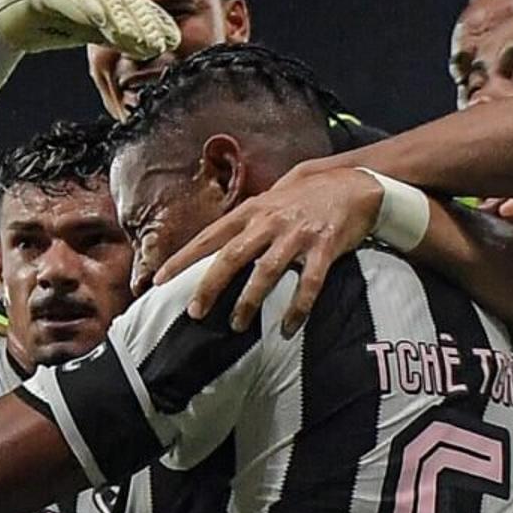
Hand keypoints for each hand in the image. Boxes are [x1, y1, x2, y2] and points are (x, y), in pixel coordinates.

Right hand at [0, 0, 180, 68]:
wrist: (2, 24)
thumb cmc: (46, 24)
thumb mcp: (87, 31)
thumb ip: (114, 31)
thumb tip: (148, 45)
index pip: (130, 1)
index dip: (152, 18)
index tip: (172, 38)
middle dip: (144, 19)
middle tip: (164, 42)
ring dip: (124, 21)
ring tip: (143, 43)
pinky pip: (73, 0)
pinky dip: (93, 14)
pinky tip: (110, 30)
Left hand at [156, 164, 381, 332]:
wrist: (354, 184)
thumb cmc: (307, 196)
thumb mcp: (270, 199)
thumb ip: (244, 221)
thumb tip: (215, 243)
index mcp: (252, 211)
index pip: (209, 236)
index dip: (183, 259)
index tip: (158, 280)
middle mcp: (270, 222)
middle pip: (231, 256)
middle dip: (209, 286)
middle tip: (195, 313)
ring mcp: (297, 235)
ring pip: (266, 272)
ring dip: (249, 301)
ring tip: (237, 325)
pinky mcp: (324, 248)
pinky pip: (309, 284)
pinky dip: (297, 308)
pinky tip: (287, 327)